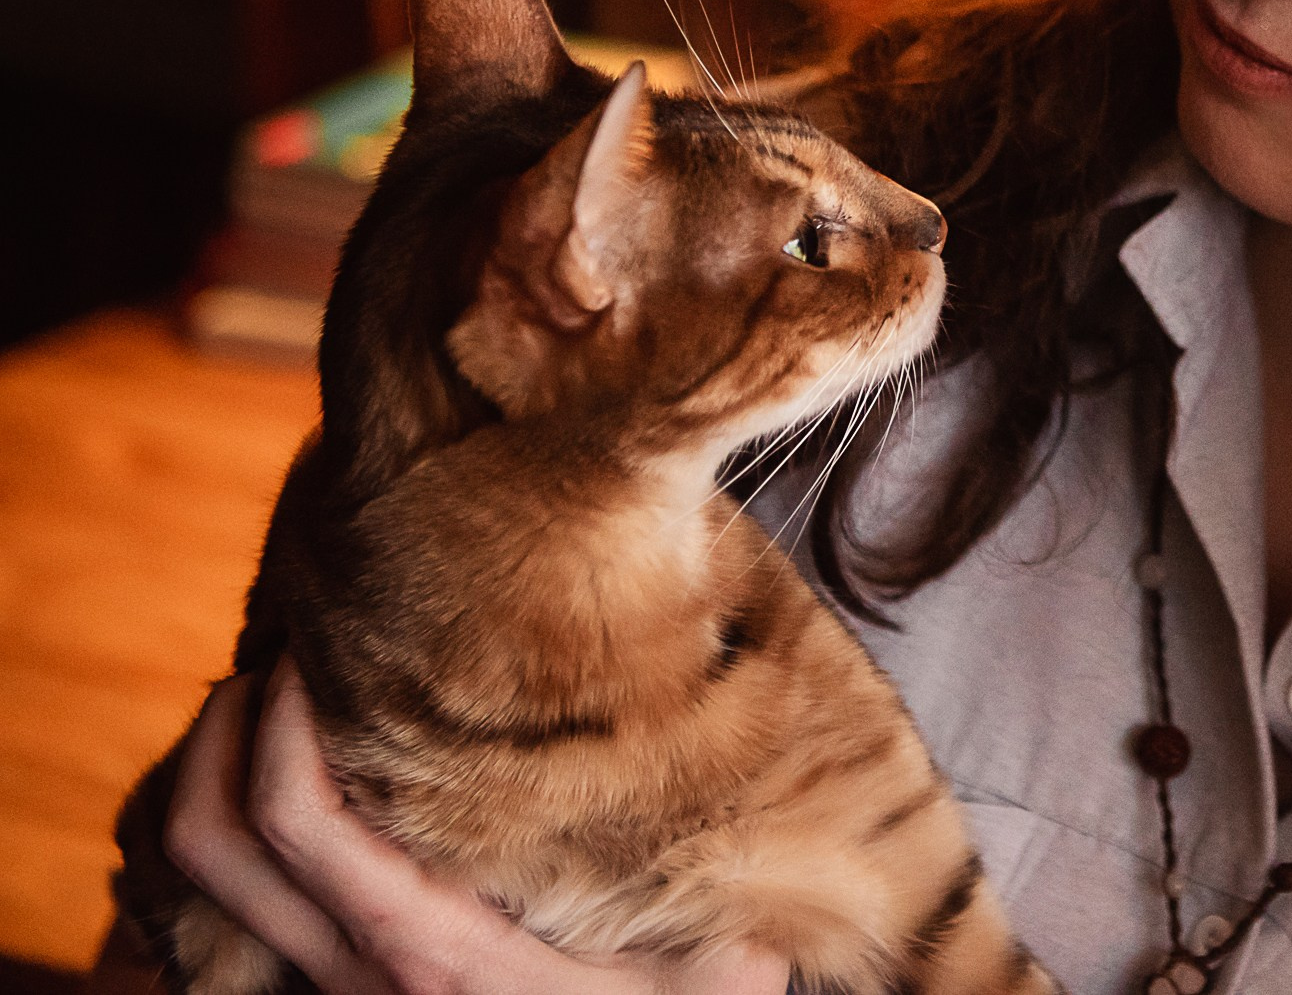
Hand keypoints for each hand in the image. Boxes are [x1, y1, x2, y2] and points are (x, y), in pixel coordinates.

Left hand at [163, 655, 787, 994]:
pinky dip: (223, 839)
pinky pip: (216, 912)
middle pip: (205, 838)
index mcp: (430, 955)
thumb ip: (734, 906)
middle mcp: (350, 978)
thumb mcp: (717, 976)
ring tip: (272, 706)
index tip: (322, 642)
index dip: (280, 721)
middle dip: (223, 726)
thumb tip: (790, 792)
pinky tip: (284, 788)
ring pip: (189, 876)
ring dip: (206, 776)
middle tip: (287, 657)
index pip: (297, 821)